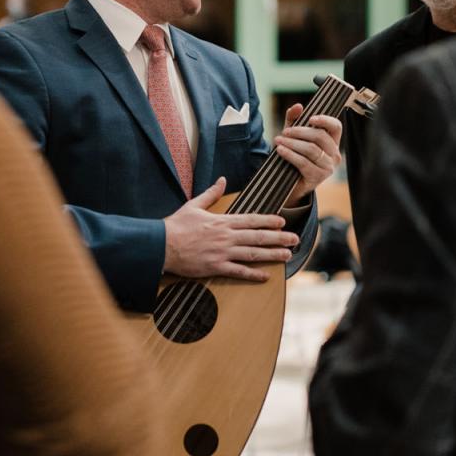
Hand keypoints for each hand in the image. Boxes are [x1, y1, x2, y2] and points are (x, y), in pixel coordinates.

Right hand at [163, 177, 298, 280]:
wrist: (161, 245)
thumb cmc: (176, 225)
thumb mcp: (193, 205)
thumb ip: (211, 193)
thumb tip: (222, 179)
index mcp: (222, 221)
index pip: (251, 220)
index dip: (268, 221)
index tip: (282, 221)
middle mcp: (226, 236)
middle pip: (257, 236)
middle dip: (278, 238)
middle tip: (295, 239)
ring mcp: (222, 252)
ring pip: (252, 253)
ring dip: (272, 254)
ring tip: (287, 255)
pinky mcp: (215, 267)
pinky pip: (238, 271)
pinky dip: (253, 274)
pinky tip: (265, 276)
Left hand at [275, 103, 342, 205]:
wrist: (289, 184)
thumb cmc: (295, 156)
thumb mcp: (294, 136)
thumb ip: (294, 120)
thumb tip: (298, 106)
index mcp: (332, 142)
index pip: (336, 127)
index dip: (325, 120)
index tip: (310, 118)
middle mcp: (334, 155)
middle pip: (320, 137)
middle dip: (300, 132)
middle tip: (284, 132)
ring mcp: (328, 167)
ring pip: (311, 149)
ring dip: (292, 143)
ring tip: (278, 141)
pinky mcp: (318, 177)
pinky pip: (304, 162)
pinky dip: (290, 155)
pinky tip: (280, 151)